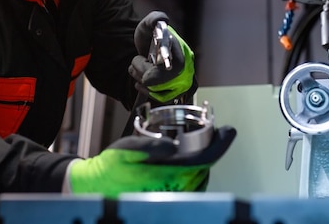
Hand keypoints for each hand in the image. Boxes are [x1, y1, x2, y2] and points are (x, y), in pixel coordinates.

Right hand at [68, 126, 235, 197]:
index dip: (221, 145)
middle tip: (220, 133)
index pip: (205, 160)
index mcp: (168, 174)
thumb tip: (173, 146)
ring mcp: (172, 195)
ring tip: (210, 144)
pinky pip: (192, 187)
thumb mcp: (127, 148)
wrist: (99, 186)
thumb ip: (150, 145)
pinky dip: (198, 173)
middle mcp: (174, 188)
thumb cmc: (111, 166)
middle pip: (206, 169)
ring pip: (201, 179)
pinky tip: (194, 162)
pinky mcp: (168, 197)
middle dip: (216, 150)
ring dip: (208, 162)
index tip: (229, 131)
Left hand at [128, 11, 194, 102]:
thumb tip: (163, 19)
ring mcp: (182, 80)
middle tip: (137, 62)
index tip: (142, 67)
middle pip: (160, 83)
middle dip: (143, 73)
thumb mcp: (148, 23)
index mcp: (181, 53)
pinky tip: (139, 84)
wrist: (148, 45)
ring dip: (142, 81)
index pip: (169, 71)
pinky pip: (163, 98)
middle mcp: (185, 69)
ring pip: (159, 92)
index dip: (152, 72)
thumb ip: (154, 18)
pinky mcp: (176, 89)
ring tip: (136, 69)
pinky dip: (149, 92)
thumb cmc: (149, 34)